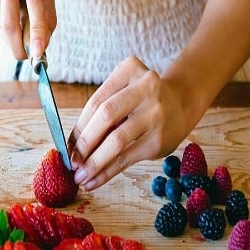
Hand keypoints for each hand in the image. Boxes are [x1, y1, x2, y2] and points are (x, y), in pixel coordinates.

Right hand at [0, 0, 55, 60]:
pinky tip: (17, 15)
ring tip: (28, 34)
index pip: (34, 2)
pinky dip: (11, 27)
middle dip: (18, 46)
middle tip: (29, 58)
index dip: (36, 29)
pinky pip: (0, 20)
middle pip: (9, 20)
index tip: (39, 53)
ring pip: (3, 24)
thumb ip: (47, 7)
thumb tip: (44, 41)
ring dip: (16, 38)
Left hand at [68, 56, 187, 190]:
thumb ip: (103, 111)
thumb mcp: (125, 92)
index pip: (96, 101)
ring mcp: (155, 113)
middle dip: (84, 142)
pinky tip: (95, 180)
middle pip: (105, 116)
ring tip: (81, 176)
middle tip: (72, 162)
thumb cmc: (142, 100)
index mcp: (130, 69)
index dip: (78, 126)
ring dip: (94, 162)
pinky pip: (127, 158)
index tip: (67, 146)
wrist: (182, 104)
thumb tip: (72, 145)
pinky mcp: (159, 139)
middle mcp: (146, 88)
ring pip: (116, 141)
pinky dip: (107, 172)